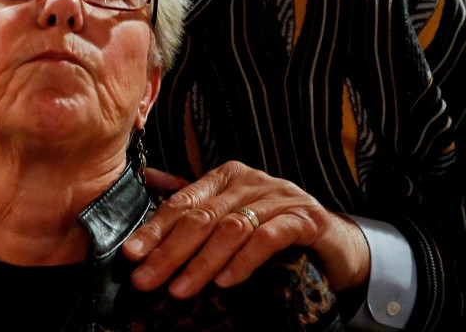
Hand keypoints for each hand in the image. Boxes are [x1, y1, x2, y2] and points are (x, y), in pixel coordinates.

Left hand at [122, 161, 370, 297]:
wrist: (333, 242)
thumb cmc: (274, 227)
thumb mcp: (231, 212)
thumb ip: (193, 200)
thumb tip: (148, 181)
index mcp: (227, 177)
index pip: (183, 201)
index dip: (155, 229)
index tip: (131, 255)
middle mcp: (252, 181)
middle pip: (202, 216)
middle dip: (170, 251)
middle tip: (146, 279)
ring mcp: (280, 197)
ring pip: (232, 228)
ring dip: (202, 262)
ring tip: (180, 289)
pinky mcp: (305, 219)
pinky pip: (269, 237)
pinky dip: (244, 260)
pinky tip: (226, 280)